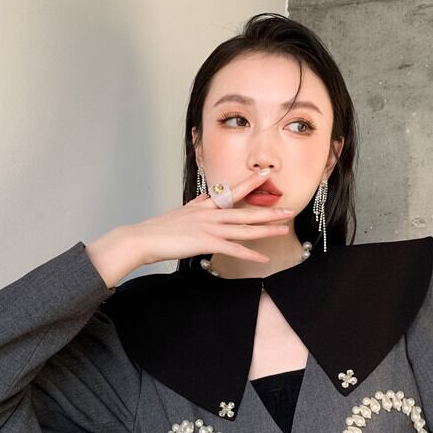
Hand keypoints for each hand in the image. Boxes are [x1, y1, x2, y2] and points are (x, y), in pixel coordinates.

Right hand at [131, 170, 295, 267]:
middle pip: (245, 211)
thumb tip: (207, 196)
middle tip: (289, 208)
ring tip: (284, 228)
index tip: (265, 174)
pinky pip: (233, 249)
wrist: (143, 238)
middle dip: (269, 211)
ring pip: (244, 228)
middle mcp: (210, 214)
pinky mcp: (206, 243)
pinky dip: (249, 254)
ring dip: (266, 229)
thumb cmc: (159, 228)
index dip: (250, 183)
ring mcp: (209, 228)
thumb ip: (197, 204)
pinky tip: (263, 258)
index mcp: (205, 206)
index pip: (231, 191)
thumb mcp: (181, 211)